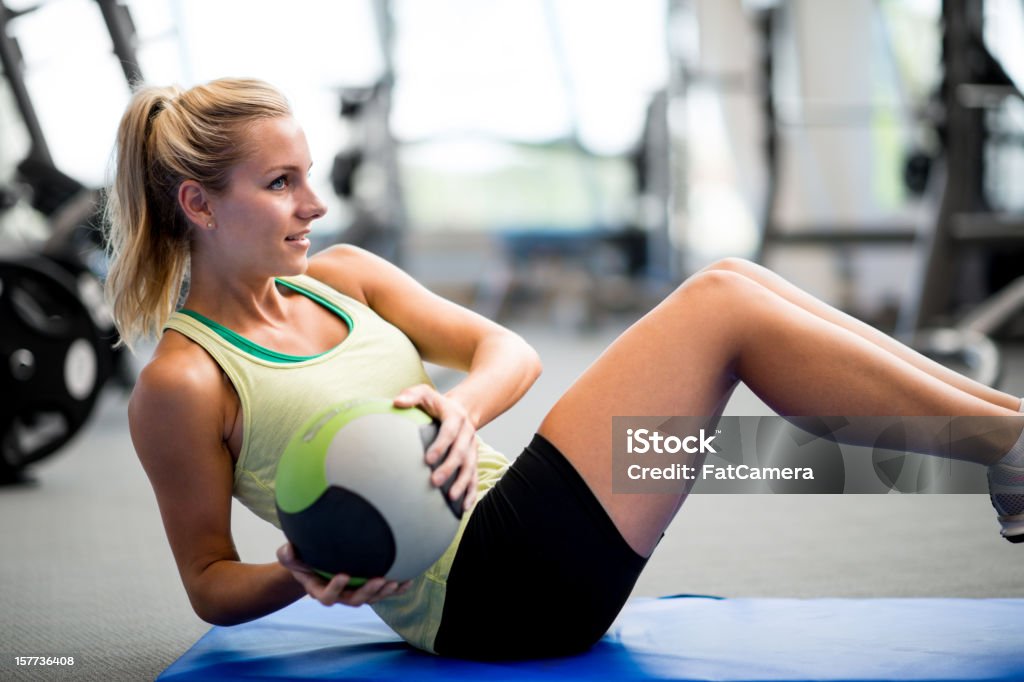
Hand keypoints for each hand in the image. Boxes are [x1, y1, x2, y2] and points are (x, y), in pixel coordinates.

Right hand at [277, 543, 410, 606]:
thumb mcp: (292, 557)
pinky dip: (397, 589)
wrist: (316, 563)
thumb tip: (287, 548)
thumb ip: (288, 555)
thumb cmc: (303, 558)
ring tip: (395, 581)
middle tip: (379, 580)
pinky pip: (384, 592)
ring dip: (384, 592)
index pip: (327, 596)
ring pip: (371, 598)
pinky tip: (408, 581)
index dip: (335, 588)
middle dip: (368, 592)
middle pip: (354, 600)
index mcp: (320, 590)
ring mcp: (355, 592)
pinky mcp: (368, 587)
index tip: (343, 574)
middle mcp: (340, 594)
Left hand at [393, 384, 479, 510]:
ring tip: (451, 498)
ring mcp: (472, 447)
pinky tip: (464, 507)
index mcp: (456, 417)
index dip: (441, 445)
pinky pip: (475, 477)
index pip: (450, 431)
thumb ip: (412, 395)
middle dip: (450, 467)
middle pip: (462, 452)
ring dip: (462, 483)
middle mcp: (467, 433)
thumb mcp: (424, 393)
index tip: (428, 459)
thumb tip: (397, 402)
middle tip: (435, 481)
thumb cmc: (435, 404)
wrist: (460, 410)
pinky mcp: (473, 459)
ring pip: (471, 467)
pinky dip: (471, 492)